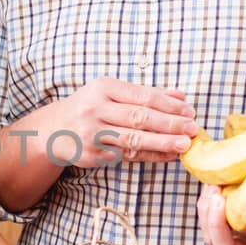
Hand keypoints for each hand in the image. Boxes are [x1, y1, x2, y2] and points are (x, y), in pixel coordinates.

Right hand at [47, 77, 196, 166]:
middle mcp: (95, 110)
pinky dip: (151, 156)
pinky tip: (168, 155)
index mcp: (103, 88)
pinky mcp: (93, 155)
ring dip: (163, 143)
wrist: (53, 130)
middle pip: (139, 118)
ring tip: (184, 144)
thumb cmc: (89, 106)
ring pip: (134, 139)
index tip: (189, 110)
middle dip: (170, 124)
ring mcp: (93, 134)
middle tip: (192, 128)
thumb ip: (145, 93)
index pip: (142, 96)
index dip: (168, 104)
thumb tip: (180, 95)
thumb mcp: (111, 92)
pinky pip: (128, 156)